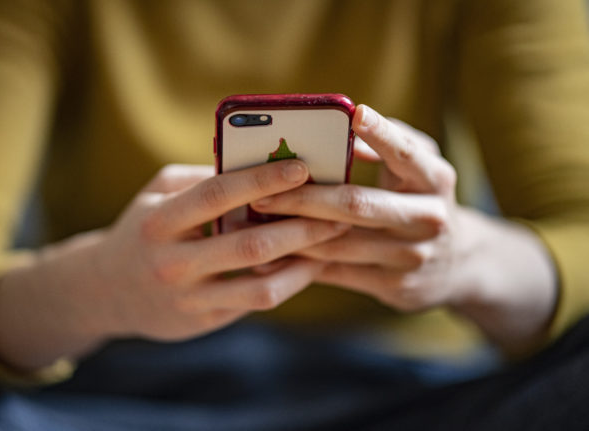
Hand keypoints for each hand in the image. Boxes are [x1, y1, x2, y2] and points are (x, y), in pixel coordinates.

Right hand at [91, 161, 349, 340]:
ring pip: (261, 282)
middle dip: (301, 226)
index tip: (302, 168)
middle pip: (250, 244)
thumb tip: (258, 162)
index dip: (262, 180)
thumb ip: (202, 179)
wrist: (106, 291)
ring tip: (333, 238)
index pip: (217, 195)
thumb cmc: (143, 229)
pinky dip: (289, 281)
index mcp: (160, 221)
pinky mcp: (204, 319)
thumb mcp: (158, 194)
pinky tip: (310, 263)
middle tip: (339, 210)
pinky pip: (256, 301)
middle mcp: (173, 261)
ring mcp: (190, 297)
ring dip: (305, 260)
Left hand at [251, 105, 458, 311]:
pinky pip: (337, 274)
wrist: (458, 264)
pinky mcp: (395, 287)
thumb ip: (388, 146)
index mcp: (436, 180)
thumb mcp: (419, 170)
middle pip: (357, 205)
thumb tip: (344, 133)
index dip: (380, 134)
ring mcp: (412, 257)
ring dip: (294, 233)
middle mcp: (428, 218)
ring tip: (257, 222)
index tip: (353, 113)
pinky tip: (273, 254)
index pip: (406, 153)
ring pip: (340, 244)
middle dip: (304, 198)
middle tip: (262, 193)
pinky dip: (302, 263)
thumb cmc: (422, 200)